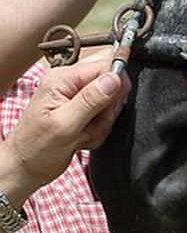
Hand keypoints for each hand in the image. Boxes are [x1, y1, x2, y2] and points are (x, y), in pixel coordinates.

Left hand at [0, 50, 128, 200]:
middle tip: (93, 124)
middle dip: (110, 106)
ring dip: (103, 121)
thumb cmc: (35, 148)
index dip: (115, 85)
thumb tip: (115, 77)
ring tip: (83, 134)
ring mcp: (76, 95)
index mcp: (62, 78)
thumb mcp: (64, 126)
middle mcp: (70, 81)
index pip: (105, 64)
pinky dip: (100, 128)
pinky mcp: (83, 109)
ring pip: (112, 98)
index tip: (108, 108)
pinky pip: (106, 113)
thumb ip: (90, 100)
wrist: (25, 168)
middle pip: (111, 78)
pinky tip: (83, 137)